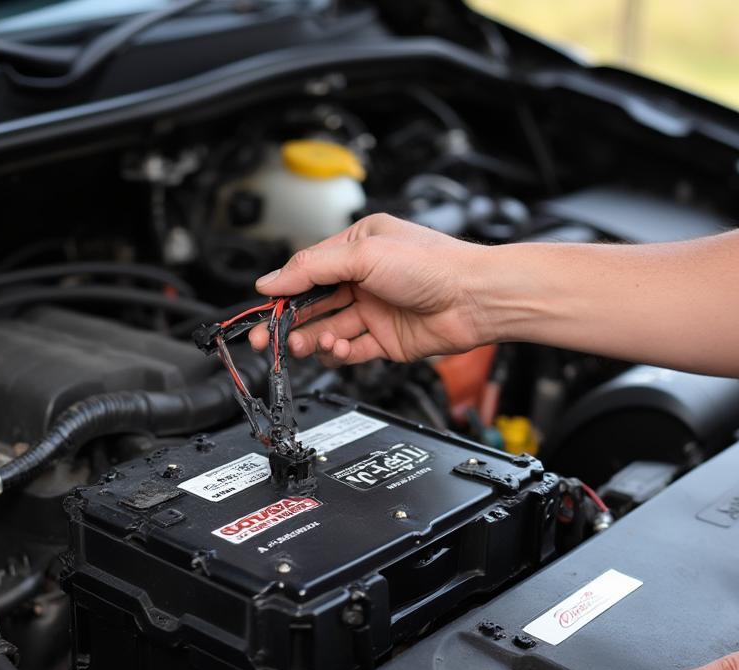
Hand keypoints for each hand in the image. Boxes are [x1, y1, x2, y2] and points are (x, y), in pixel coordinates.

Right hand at [247, 213, 492, 365]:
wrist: (474, 299)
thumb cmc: (433, 265)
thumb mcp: (362, 255)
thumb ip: (311, 269)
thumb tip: (271, 280)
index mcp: (357, 247)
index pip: (308, 271)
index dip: (283, 291)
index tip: (264, 307)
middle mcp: (364, 278)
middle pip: (313, 304)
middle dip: (288, 322)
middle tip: (266, 339)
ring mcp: (375, 310)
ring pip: (328, 330)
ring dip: (313, 339)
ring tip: (307, 344)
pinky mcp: (385, 340)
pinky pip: (350, 351)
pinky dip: (339, 353)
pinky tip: (337, 349)